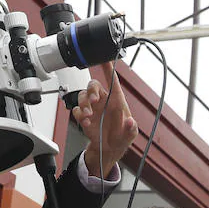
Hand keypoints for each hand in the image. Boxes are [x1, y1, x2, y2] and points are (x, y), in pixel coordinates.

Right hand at [74, 60, 138, 177]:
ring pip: (83, 95)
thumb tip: (131, 122)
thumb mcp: (129, 136)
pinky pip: (77, 109)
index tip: (105, 58)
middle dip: (91, 91)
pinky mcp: (84, 115)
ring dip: (84, 104)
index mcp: (117, 101)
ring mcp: (93, 108)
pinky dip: (79, 114)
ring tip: (88, 115)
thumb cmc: (120, 138)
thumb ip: (131, 129)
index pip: (113, 82)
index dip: (108, 69)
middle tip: (94, 101)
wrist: (108, 149)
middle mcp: (104, 101)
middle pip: (93, 85)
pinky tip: (85, 122)